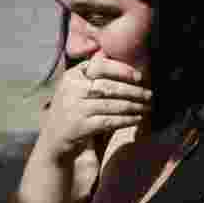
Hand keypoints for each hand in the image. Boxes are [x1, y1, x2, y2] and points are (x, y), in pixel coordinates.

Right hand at [34, 53, 152, 164]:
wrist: (53, 142)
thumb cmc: (73, 112)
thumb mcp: (76, 89)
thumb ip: (94, 76)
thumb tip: (119, 61)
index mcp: (71, 76)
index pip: (99, 65)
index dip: (121, 70)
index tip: (139, 76)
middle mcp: (71, 89)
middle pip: (108, 86)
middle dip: (133, 90)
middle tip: (149, 95)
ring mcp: (74, 108)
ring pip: (110, 104)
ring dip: (133, 106)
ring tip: (146, 107)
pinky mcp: (79, 126)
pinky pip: (108, 121)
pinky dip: (125, 120)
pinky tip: (136, 120)